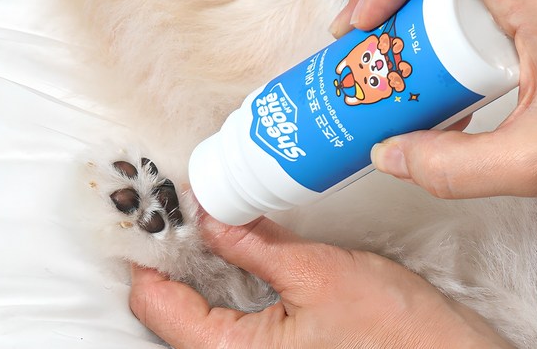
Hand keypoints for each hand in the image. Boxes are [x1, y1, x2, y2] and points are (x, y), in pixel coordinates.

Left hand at [130, 213, 512, 347]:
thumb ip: (254, 244)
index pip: (159, 306)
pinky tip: (238, 243)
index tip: (145, 212)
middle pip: (175, 310)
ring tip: (202, 214)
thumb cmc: (391, 332)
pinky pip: (234, 313)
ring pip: (205, 309)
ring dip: (201, 262)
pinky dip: (228, 275)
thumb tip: (208, 214)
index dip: (147, 255)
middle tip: (176, 204)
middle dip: (174, 254)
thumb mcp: (316, 273)